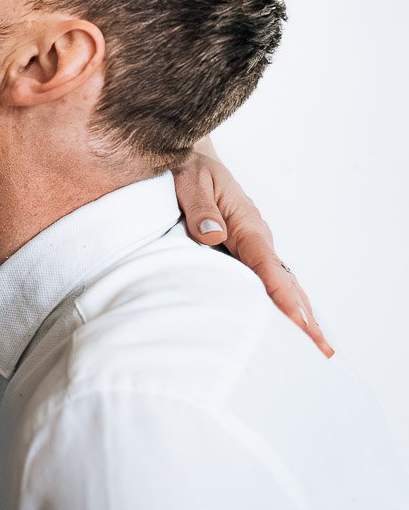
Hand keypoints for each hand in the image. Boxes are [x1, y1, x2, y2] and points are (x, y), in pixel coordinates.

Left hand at [173, 146, 330, 356]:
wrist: (189, 159)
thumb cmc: (188, 171)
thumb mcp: (189, 183)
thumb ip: (200, 209)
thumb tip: (212, 235)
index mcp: (246, 224)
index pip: (267, 267)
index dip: (283, 297)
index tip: (299, 322)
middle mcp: (255, 238)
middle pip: (284, 282)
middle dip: (303, 316)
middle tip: (321, 349)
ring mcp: (251, 246)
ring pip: (280, 283)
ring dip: (297, 313)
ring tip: (314, 345)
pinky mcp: (242, 250)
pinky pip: (266, 279)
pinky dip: (280, 301)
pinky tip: (287, 321)